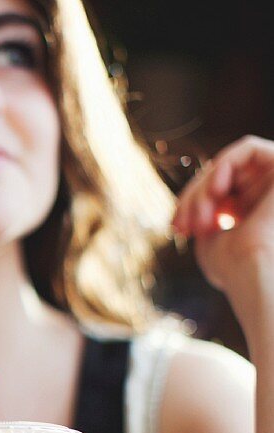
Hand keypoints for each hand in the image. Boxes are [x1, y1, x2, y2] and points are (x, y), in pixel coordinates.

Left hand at [172, 136, 273, 317]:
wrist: (255, 275)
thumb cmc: (233, 268)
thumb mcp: (210, 238)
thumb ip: (206, 213)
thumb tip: (195, 204)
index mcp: (256, 210)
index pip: (217, 191)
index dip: (191, 203)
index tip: (176, 227)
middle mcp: (270, 193)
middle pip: (221, 175)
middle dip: (194, 196)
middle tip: (182, 223)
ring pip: (231, 163)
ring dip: (205, 186)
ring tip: (199, 216)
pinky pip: (250, 149)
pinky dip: (224, 165)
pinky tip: (215, 190)